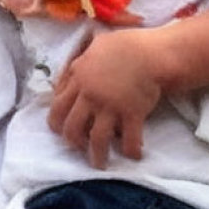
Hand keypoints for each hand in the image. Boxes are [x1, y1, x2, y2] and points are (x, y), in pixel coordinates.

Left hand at [49, 29, 162, 167]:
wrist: (151, 53)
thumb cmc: (126, 44)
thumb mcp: (97, 44)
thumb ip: (84, 57)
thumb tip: (76, 65)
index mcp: (79, 78)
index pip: (58, 104)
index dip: (57, 119)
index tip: (61, 126)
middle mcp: (90, 95)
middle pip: (71, 126)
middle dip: (72, 141)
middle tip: (77, 147)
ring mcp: (110, 107)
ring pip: (96, 139)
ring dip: (97, 156)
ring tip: (99, 164)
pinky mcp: (131, 115)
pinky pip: (129, 139)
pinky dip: (131, 150)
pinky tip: (134, 155)